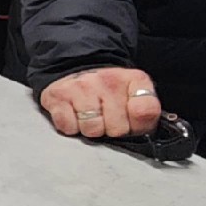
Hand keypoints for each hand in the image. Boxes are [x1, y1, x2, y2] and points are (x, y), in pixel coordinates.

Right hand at [40, 68, 161, 138]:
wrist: (77, 70)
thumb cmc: (109, 94)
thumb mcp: (135, 98)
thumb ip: (146, 115)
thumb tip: (145, 136)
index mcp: (134, 79)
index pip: (145, 112)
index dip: (138, 126)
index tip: (131, 123)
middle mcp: (108, 80)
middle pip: (117, 128)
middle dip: (112, 130)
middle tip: (107, 120)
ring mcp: (82, 86)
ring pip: (92, 129)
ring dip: (90, 129)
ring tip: (90, 118)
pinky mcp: (58, 95)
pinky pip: (68, 127)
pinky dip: (70, 127)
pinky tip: (74, 116)